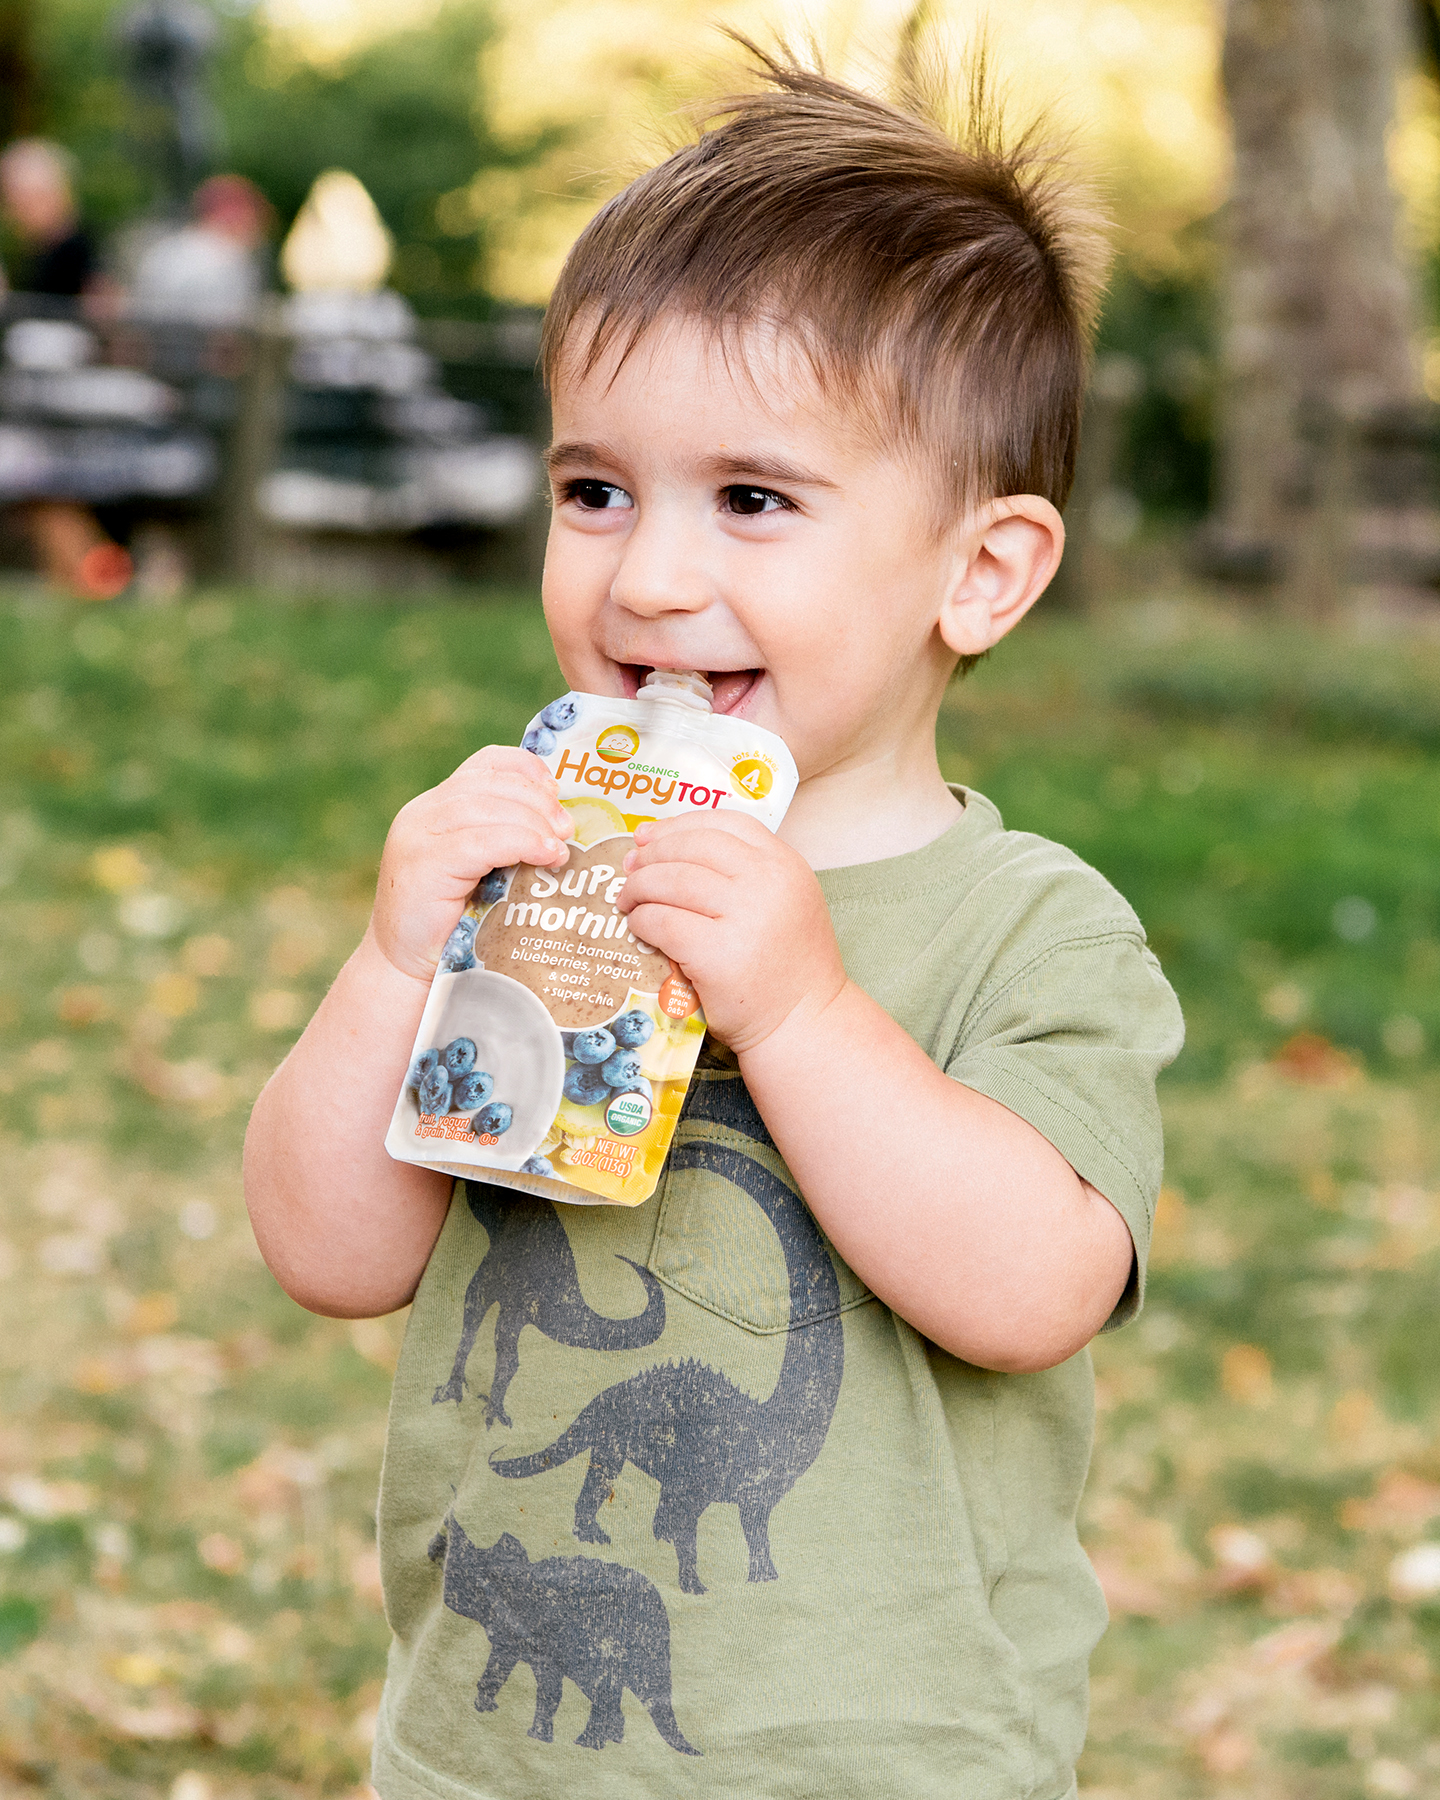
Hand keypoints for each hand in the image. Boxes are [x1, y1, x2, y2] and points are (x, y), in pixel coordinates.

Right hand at [372, 747, 571, 981]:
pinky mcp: (423, 865)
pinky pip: (481, 842)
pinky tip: (545, 855)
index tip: (558, 791)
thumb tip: (563, 825)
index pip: (486, 763)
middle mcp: (423, 813)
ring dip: (534, 822)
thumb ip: (503, 841)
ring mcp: (417, 837)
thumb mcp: (479, 871)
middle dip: (538, 800)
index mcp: (436, 806)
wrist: (402, 968)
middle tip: (568, 827)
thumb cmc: (451, 925)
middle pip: (490, 783)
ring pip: (487, 807)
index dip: (527, 769)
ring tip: (562, 846)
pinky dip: (521, 843)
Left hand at [617, 813, 845, 1052]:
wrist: (804, 1022)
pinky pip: (662, 922)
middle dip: (651, 855)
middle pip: (692, 847)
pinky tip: (638, 927)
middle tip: (630, 869)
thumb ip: (745, 871)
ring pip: (671, 881)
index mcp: (785, 864)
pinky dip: (642, 921)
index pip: (725, 822)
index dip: (679, 824)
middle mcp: (768, 883)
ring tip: (628, 899)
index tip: (649, 837)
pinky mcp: (716, 954)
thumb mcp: (785, 900)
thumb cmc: (786, 965)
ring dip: (639, 887)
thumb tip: (666, 847)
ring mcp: (743, 917)